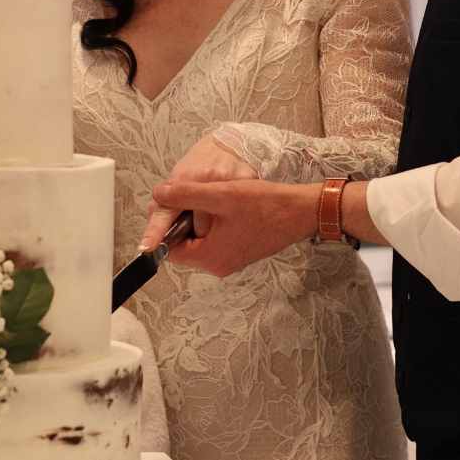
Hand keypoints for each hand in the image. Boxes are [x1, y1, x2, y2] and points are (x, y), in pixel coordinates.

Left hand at [146, 179, 320, 277]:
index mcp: (211, 257)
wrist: (299, 212)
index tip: (161, 206)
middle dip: (179, 222)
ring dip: (194, 222)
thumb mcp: (220, 194)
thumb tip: (159, 195)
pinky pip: (212, 242)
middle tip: (179, 197)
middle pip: (183, 247)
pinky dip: (208, 225)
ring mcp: (229, 261)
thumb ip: (186, 194)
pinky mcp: (237, 253)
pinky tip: (216, 206)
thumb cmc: (266, 205)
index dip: (161, 227)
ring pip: (197, 243)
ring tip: (200, 199)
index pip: (170, 250)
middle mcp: (218, 265)